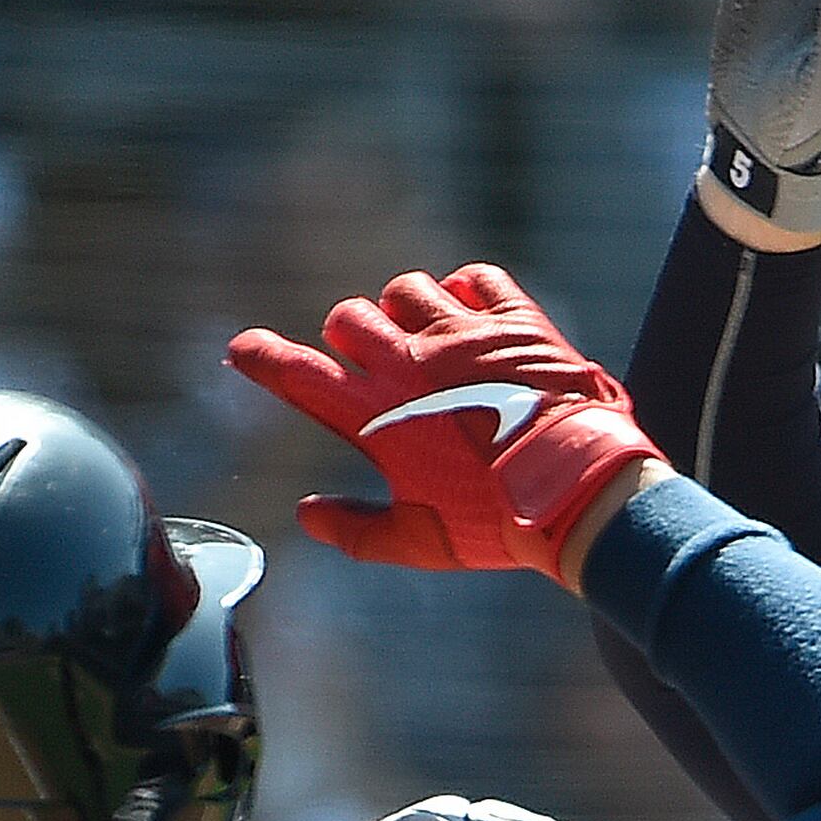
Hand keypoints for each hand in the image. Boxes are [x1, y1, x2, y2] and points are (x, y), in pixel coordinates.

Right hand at [225, 265, 661, 579]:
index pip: (299, 374)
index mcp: (378, 416)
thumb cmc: (493, 524)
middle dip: (350, 336)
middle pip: (350, 317)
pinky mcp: (514, 321)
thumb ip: (354, 531)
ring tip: (426, 341)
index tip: (244, 350)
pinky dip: (466, 292)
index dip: (263, 359)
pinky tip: (472, 318)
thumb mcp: (417, 542)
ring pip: (407, 288)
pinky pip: (475, 278)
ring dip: (405, 311)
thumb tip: (308, 515)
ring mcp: (463, 335)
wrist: (576, 492)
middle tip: (372, 363)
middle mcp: (411, 363)